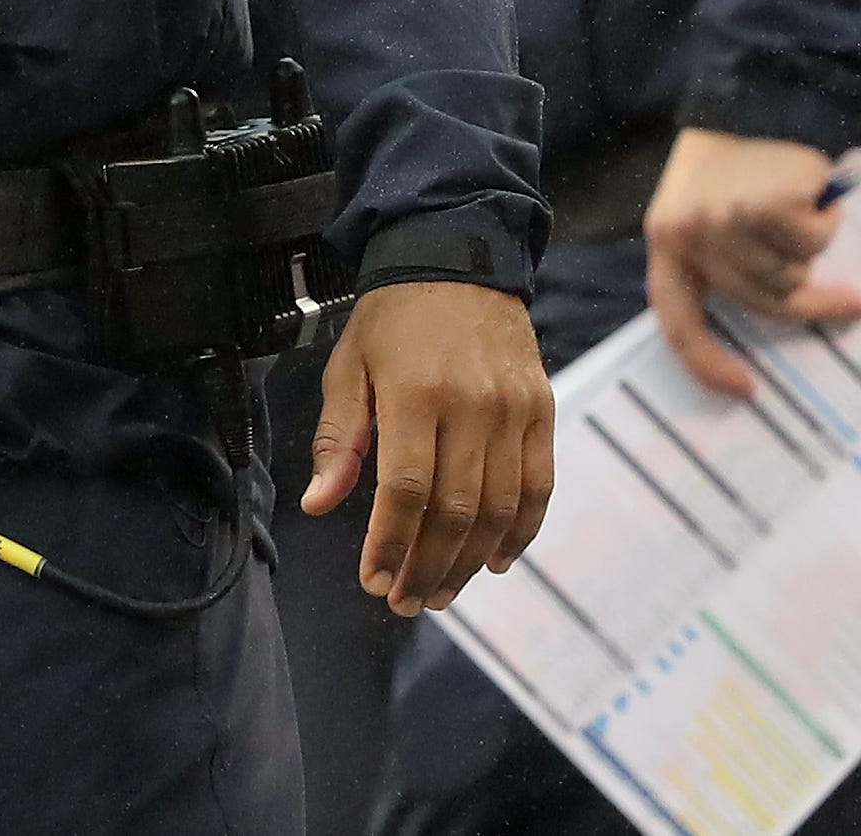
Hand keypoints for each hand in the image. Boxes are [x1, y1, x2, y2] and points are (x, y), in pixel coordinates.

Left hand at [303, 279, 555, 615]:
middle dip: (428, 566)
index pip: (406, 491)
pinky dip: (520, 532)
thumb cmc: (390, 318)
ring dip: (470, 562)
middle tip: (405, 601)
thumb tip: (317, 505)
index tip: (374, 581)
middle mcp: (471, 406)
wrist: (457, 259)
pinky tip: (495, 562)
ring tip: (440, 593)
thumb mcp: (347, 367)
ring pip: (499, 509)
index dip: (391, 544)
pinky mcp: (543, 410)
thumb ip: (337, 439)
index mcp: (414, 394)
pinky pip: (538, 486)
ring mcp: (514, 410)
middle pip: (455, 510)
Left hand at [642, 130, 860, 397]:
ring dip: (812, 249)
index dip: (707, 362)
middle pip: (760, 301)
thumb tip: (783, 321)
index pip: (677, 320)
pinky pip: (810, 242)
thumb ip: (731, 262)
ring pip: (790, 272)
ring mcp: (722, 220)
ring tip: (804, 212)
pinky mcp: (761, 203)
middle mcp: (686, 234)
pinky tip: (813, 197)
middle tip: (849, 301)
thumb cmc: (744, 165)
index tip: (745, 391)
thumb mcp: (716, 213)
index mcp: (666, 242)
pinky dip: (824, 224)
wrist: (754, 93)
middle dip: (808, 300)